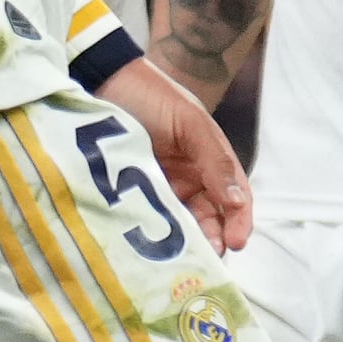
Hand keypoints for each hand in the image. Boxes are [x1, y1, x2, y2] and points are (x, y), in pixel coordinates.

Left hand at [113, 56, 252, 255]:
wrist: (103, 79)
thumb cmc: (152, 95)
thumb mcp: (190, 123)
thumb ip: (214, 160)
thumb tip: (237, 202)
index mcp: (212, 161)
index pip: (235, 199)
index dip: (239, 222)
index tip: (235, 243)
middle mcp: (191, 177)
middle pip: (209, 217)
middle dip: (210, 240)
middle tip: (203, 261)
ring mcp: (161, 185)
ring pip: (179, 222)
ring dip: (183, 242)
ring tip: (180, 261)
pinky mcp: (131, 190)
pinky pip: (146, 217)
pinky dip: (152, 233)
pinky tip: (150, 248)